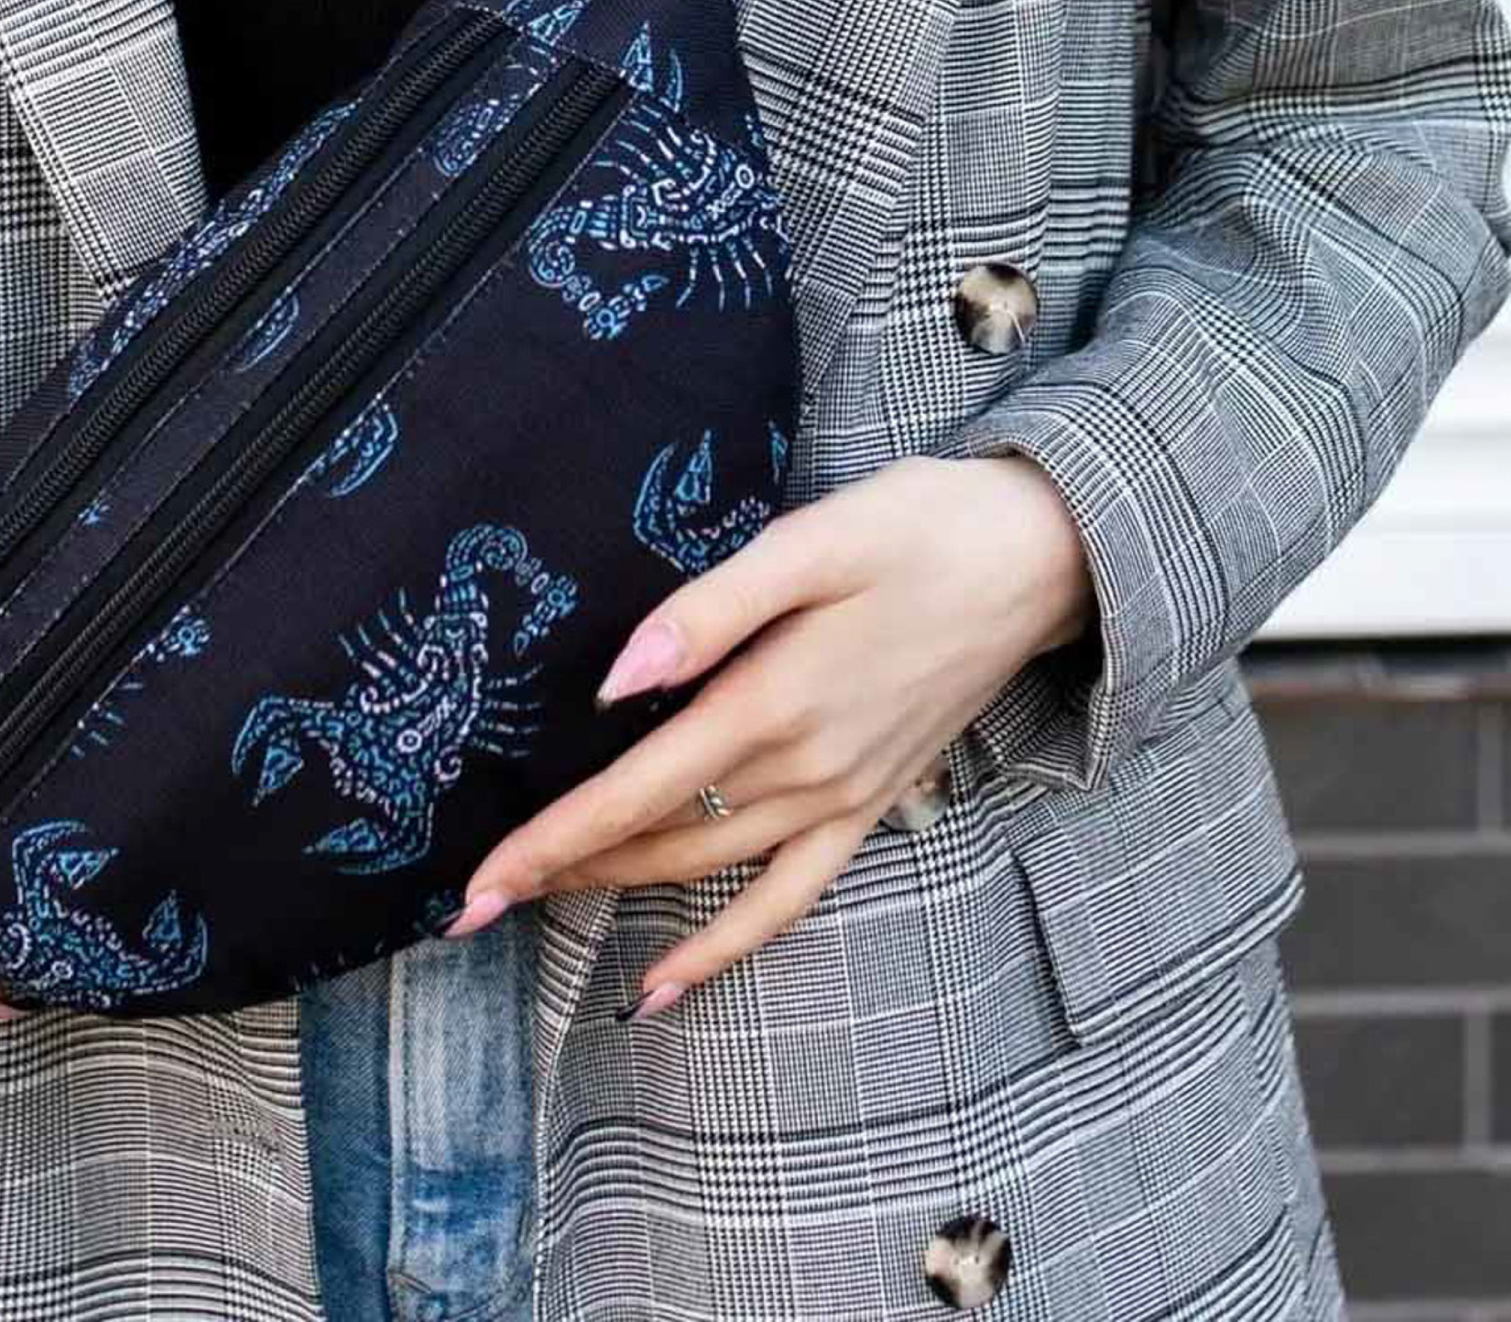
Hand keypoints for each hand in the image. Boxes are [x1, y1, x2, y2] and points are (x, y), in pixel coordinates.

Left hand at [444, 454, 1093, 1016]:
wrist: (1041, 556)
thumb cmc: (920, 526)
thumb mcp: (811, 541)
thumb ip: (709, 611)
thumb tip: (619, 680)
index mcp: (775, 699)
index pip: (634, 791)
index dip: (551, 841)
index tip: (474, 883)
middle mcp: (804, 768)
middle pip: (657, 841)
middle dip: (560, 874)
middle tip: (469, 905)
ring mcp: (841, 796)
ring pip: (708, 869)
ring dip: (620, 895)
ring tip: (538, 910)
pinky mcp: (871, 803)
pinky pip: (789, 897)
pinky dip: (726, 948)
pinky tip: (667, 985)